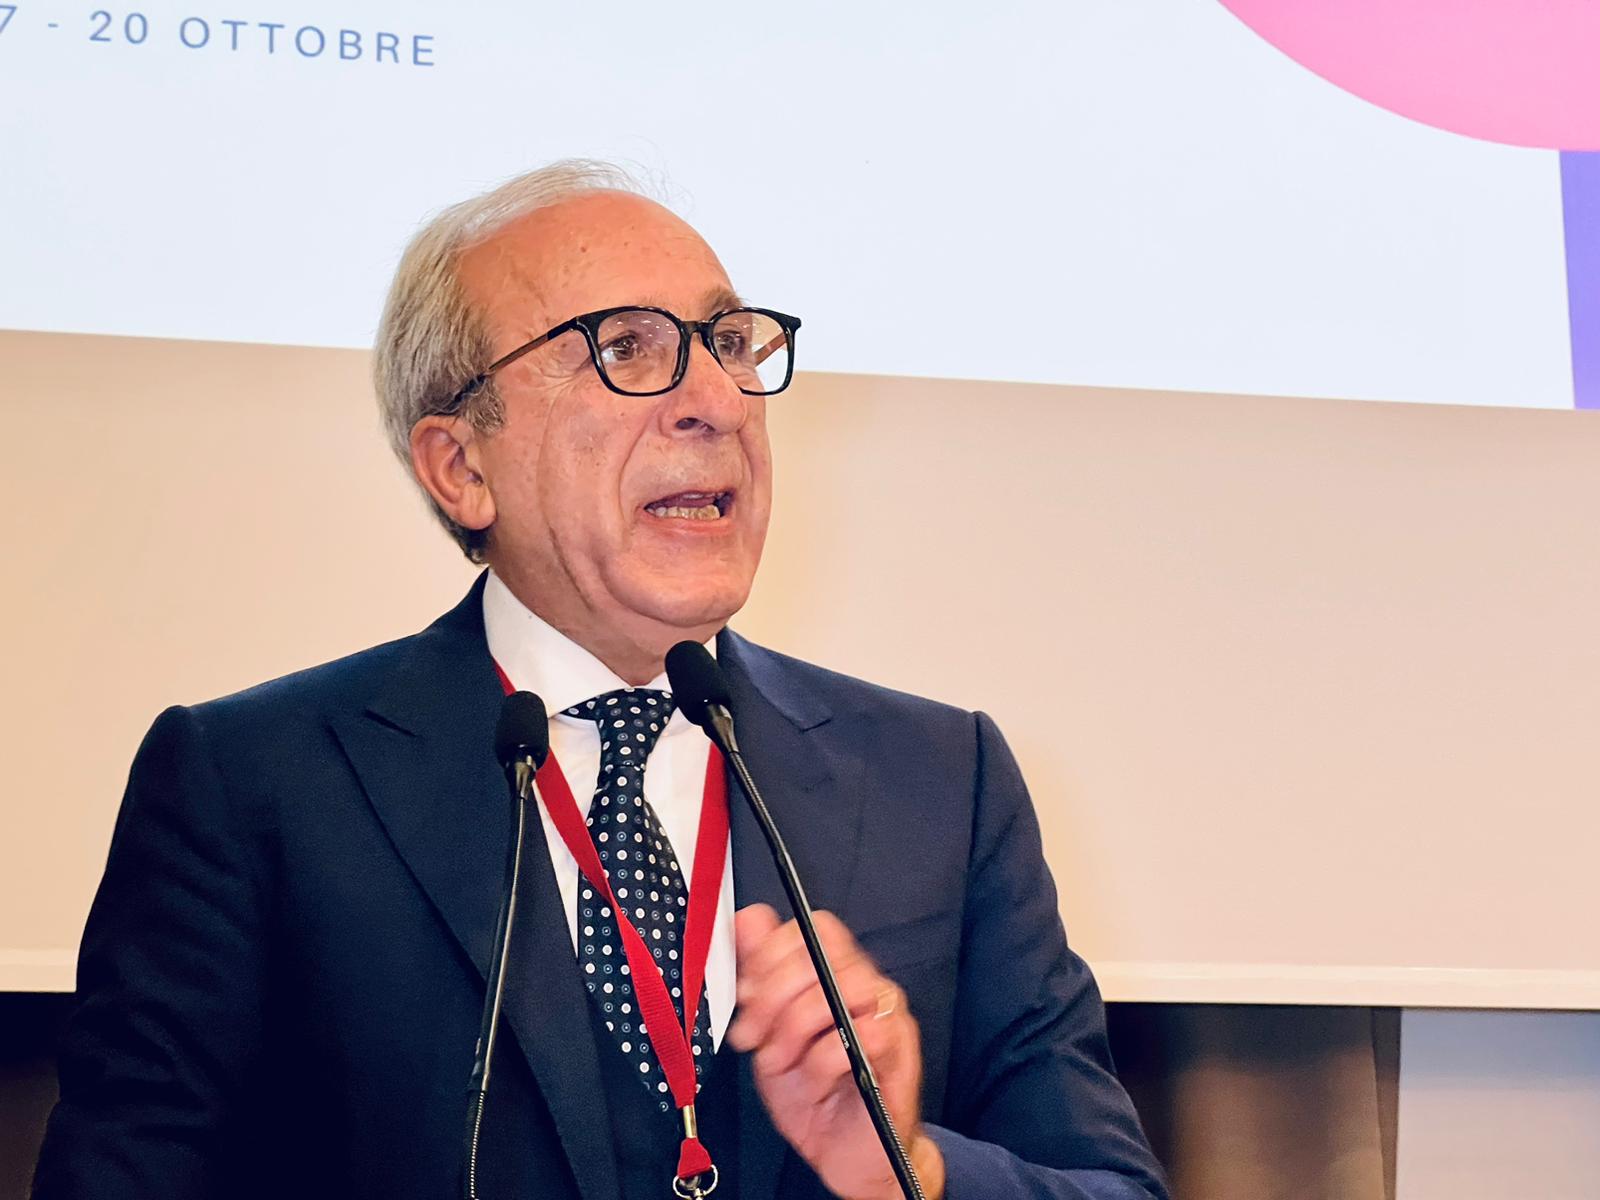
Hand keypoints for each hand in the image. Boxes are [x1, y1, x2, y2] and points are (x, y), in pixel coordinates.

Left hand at [728, 904, 944, 1199]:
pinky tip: (813, 1084)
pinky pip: (853, 1039)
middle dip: (772, 996)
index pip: (814, 926)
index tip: (745, 993)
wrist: (848, 1154)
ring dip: (793, 1032)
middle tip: (754, 1036)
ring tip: (782, 1063)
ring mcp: (887, 1014)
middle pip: (819, 953)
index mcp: (838, 972)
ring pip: (835, 990)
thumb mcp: (769, 1032)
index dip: (772, 953)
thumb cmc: (812, 1093)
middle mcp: (868, 984)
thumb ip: (759, 976)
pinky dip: (819, 1065)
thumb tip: (746, 920)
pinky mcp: (898, 1051)